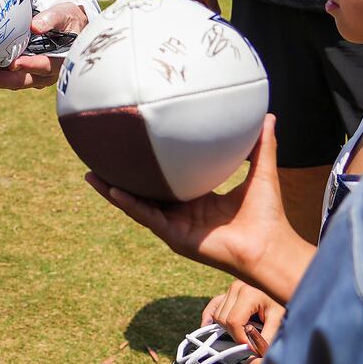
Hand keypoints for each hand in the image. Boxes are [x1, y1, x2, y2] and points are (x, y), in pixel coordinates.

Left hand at [0, 1, 87, 90]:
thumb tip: (35, 26)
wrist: (71, 26)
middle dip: (3, 79)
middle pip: (26, 79)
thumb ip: (51, 19)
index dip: (29, 65)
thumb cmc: (68, 20)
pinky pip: (13, 78)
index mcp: (61, 59)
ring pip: (17, 82)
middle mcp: (49, 72)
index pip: (44, 65)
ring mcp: (39, 75)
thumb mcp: (63, 15)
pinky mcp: (30, 73)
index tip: (13, 63)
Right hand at [83, 116, 314, 300]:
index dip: (149, 166)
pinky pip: (148, 218)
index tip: (133, 147)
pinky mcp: (175, 237)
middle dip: (120, 178)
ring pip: (137, 205)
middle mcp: (181, 213)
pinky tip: (115, 190)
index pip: (166, 181)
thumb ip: (261, 146)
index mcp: (197, 200)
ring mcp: (175, 226)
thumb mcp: (260, 173)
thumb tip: (269, 115)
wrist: (271, 248)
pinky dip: (130, 204)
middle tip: (99, 159)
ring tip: (91, 175)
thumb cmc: (268, 216)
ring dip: (114, 191)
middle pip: (143, 193)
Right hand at [202, 280, 284, 352]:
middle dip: (234, 334)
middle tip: (250, 341)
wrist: (290, 286)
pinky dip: (210, 316)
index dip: (240, 339)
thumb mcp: (279, 321)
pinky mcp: (229, 292)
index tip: (251, 348)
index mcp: (248, 294)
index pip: (233, 322)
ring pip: (217, 315)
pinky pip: (213, 305)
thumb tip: (254, 353)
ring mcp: (231, 289)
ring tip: (245, 332)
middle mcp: (236, 288)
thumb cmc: (285, 302)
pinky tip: (208, 325)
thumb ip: (266, 338)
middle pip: (223, 319)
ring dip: (227, 328)